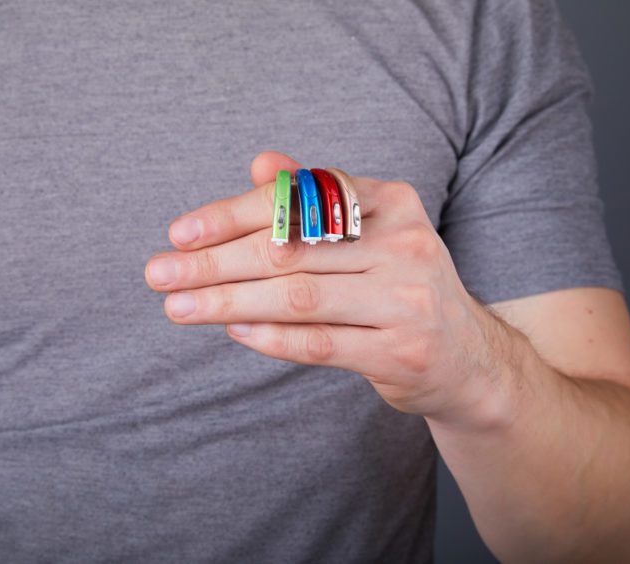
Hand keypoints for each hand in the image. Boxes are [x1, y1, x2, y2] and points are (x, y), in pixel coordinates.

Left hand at [145, 151, 504, 425]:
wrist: (470, 358)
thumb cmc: (400, 288)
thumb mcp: (370, 235)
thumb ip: (317, 202)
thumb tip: (263, 163)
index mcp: (393, 202)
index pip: (298, 200)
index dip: (232, 214)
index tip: (180, 234)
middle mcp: (405, 244)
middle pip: (290, 248)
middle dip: (215, 262)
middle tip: (159, 273)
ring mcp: (407, 301)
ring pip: (298, 296)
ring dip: (228, 302)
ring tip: (178, 306)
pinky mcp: (401, 352)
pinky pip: (321, 342)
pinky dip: (270, 337)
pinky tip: (232, 330)